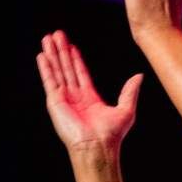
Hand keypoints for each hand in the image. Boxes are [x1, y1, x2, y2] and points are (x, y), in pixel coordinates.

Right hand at [38, 31, 141, 151]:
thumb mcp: (126, 109)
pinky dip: (45, 68)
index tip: (72, 46)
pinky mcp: (56, 102)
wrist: (97, 146)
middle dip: (61, 51)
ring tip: (47, 38)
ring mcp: (64, 99)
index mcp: (89, 98)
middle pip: (67, 68)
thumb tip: (139, 76)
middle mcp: (75, 97)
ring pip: (57, 71)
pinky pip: (49, 81)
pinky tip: (42, 56)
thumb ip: (130, 91)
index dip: (76, 59)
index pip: (80, 73)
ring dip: (52, 55)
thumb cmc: (112, 134)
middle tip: (56, 35)